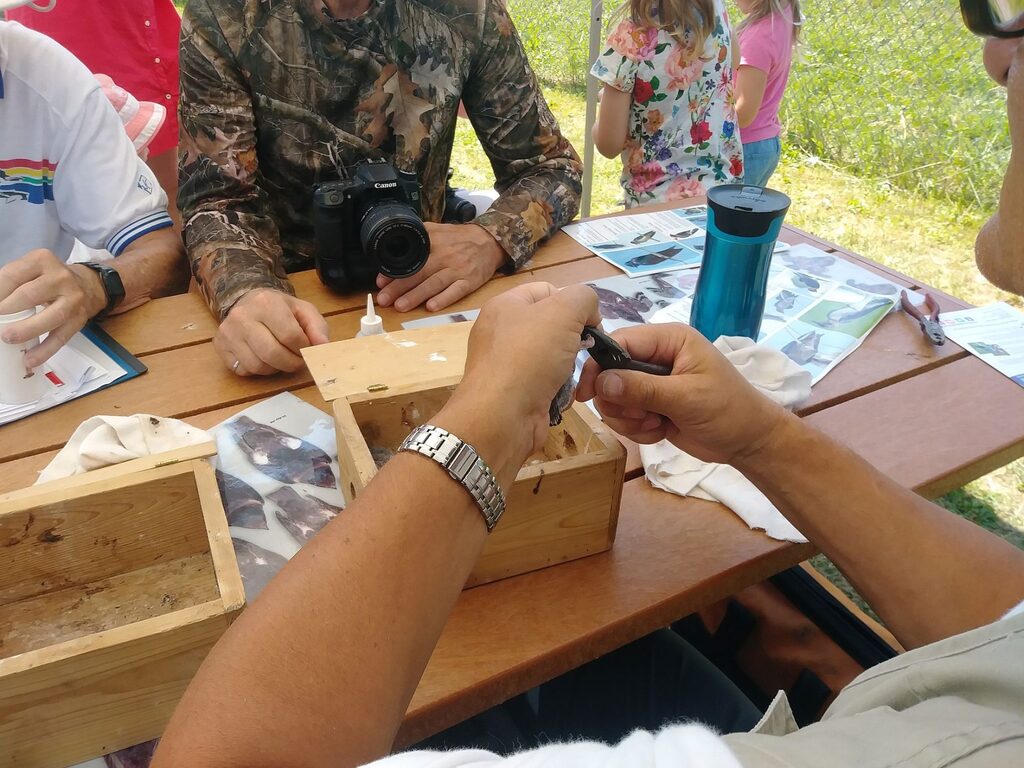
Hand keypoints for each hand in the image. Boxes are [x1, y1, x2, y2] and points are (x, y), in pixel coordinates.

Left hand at [0, 249, 106, 367]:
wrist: (89, 285)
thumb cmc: (48, 279)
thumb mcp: (30, 270)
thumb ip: (9, 282)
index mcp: (41, 260)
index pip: (12, 276)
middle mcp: (60, 277)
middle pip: (30, 295)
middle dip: (7, 310)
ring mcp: (73, 300)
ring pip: (51, 317)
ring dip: (26, 330)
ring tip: (7, 338)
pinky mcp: (79, 320)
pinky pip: (62, 337)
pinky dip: (45, 350)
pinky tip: (30, 360)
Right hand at [214, 288, 328, 375]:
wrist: (250, 300)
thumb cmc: (280, 309)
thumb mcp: (304, 311)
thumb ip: (318, 328)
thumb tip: (323, 347)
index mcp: (266, 303)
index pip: (290, 336)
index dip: (303, 349)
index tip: (306, 349)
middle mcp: (242, 316)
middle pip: (272, 354)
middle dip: (291, 363)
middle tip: (297, 360)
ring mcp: (228, 332)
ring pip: (257, 366)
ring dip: (275, 368)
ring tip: (281, 357)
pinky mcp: (220, 346)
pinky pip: (244, 370)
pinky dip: (258, 370)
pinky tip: (263, 357)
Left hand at [375, 223, 505, 312]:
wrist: (488, 241)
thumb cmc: (458, 239)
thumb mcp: (436, 230)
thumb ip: (417, 236)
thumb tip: (392, 250)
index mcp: (433, 243)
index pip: (410, 258)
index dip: (394, 271)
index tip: (381, 282)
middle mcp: (444, 256)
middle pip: (419, 273)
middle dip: (399, 287)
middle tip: (384, 299)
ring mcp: (457, 270)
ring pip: (434, 284)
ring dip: (416, 296)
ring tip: (401, 306)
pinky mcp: (470, 281)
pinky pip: (455, 291)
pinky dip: (444, 299)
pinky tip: (431, 307)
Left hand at [437, 283, 599, 479]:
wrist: (501, 417)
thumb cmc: (529, 356)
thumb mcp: (563, 311)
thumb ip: (583, 298)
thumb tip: (589, 315)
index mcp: (505, 305)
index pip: (548, 290)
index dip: (573, 302)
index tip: (590, 323)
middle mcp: (502, 332)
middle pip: (552, 326)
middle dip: (573, 338)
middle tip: (582, 350)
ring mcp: (506, 365)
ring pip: (553, 357)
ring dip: (569, 367)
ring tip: (570, 377)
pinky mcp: (515, 393)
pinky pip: (546, 383)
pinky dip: (559, 389)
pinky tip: (561, 396)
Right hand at [575, 324, 785, 464]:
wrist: (748, 442)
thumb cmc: (727, 410)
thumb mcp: (686, 397)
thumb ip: (642, 389)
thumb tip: (601, 383)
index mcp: (669, 340)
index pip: (619, 342)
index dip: (598, 366)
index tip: (587, 394)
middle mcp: (656, 357)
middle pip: (609, 373)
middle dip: (620, 401)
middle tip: (643, 415)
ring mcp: (651, 383)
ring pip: (613, 398)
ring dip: (629, 418)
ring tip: (657, 424)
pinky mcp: (650, 406)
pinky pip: (624, 417)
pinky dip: (637, 429)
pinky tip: (660, 431)